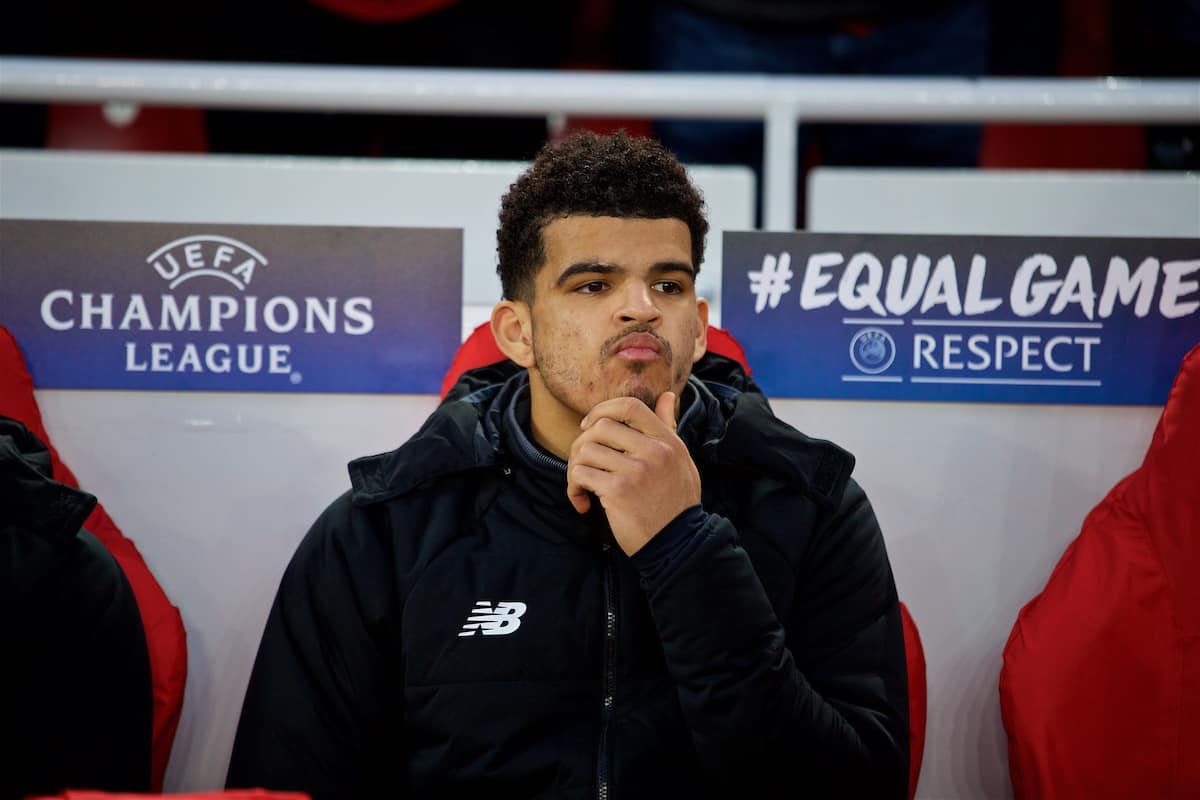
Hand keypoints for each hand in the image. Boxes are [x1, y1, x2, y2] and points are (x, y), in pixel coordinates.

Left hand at [566, 391, 701, 554]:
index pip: (630, 406)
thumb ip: (668, 428)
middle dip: (582, 443)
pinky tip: (583, 504)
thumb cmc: (677, 503)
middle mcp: (653, 451)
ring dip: (575, 469)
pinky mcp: (618, 490)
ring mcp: (636, 470)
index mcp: (667, 441)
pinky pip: (580, 475)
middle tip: (582, 464)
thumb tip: (666, 395)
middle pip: (601, 426)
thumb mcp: (681, 461)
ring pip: (586, 450)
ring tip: (583, 487)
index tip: (588, 425)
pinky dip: (574, 489)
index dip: (602, 409)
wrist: (679, 544)